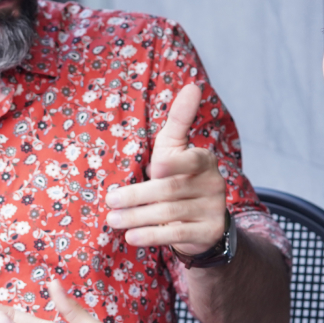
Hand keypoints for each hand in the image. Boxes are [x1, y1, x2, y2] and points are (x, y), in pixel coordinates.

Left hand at [104, 83, 229, 254]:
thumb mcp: (176, 147)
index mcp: (203, 159)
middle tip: (110, 200)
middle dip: (136, 196)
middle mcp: (213, 183)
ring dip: (137, 217)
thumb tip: (193, 86)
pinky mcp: (208, 232)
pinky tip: (131, 236)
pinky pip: (176, 234)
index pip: (189, 160)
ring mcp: (213, 209)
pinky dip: (151, 236)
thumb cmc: (178, 175)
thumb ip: (180, 119)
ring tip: (113, 219)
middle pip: (169, 190)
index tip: (155, 167)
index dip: (174, 163)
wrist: (202, 220)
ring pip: (169, 214)